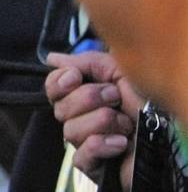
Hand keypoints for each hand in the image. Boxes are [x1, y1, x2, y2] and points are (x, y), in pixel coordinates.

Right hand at [46, 50, 142, 188]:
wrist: (171, 134)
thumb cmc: (153, 104)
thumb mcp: (122, 71)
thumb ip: (87, 62)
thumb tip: (52, 59)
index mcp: (86, 94)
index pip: (53, 88)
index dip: (59, 82)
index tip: (76, 78)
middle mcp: (83, 117)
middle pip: (60, 108)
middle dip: (89, 99)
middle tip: (116, 99)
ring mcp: (87, 141)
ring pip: (70, 131)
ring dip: (103, 123)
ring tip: (126, 124)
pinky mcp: (94, 165)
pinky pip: (81, 155)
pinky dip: (102, 145)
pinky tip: (121, 142)